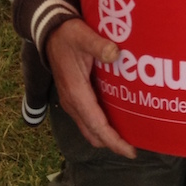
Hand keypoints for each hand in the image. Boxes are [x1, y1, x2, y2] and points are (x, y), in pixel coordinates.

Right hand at [46, 18, 135, 157]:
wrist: (50, 33)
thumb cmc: (68, 35)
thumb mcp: (84, 36)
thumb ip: (99, 46)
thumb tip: (115, 54)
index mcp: (76, 93)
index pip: (97, 125)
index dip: (114, 141)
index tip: (131, 152)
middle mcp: (72, 103)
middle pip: (93, 134)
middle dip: (112, 143)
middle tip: (135, 146)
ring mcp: (70, 102)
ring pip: (89, 129)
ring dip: (106, 136)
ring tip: (128, 136)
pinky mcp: (72, 98)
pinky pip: (87, 120)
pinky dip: (100, 127)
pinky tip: (116, 119)